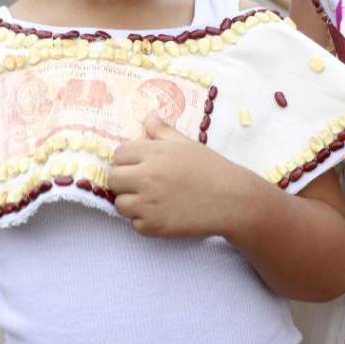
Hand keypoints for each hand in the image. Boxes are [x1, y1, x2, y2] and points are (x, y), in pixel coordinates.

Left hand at [109, 114, 254, 238]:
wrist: (231, 200)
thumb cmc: (210, 168)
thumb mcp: (186, 144)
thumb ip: (162, 131)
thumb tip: (148, 117)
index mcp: (153, 153)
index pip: (119, 154)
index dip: (128, 159)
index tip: (140, 164)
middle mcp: (145, 177)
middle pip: (113, 178)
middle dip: (124, 180)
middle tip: (143, 183)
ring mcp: (147, 204)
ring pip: (119, 203)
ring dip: (131, 202)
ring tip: (152, 199)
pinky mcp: (152, 226)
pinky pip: (134, 223)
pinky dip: (144, 221)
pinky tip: (162, 213)